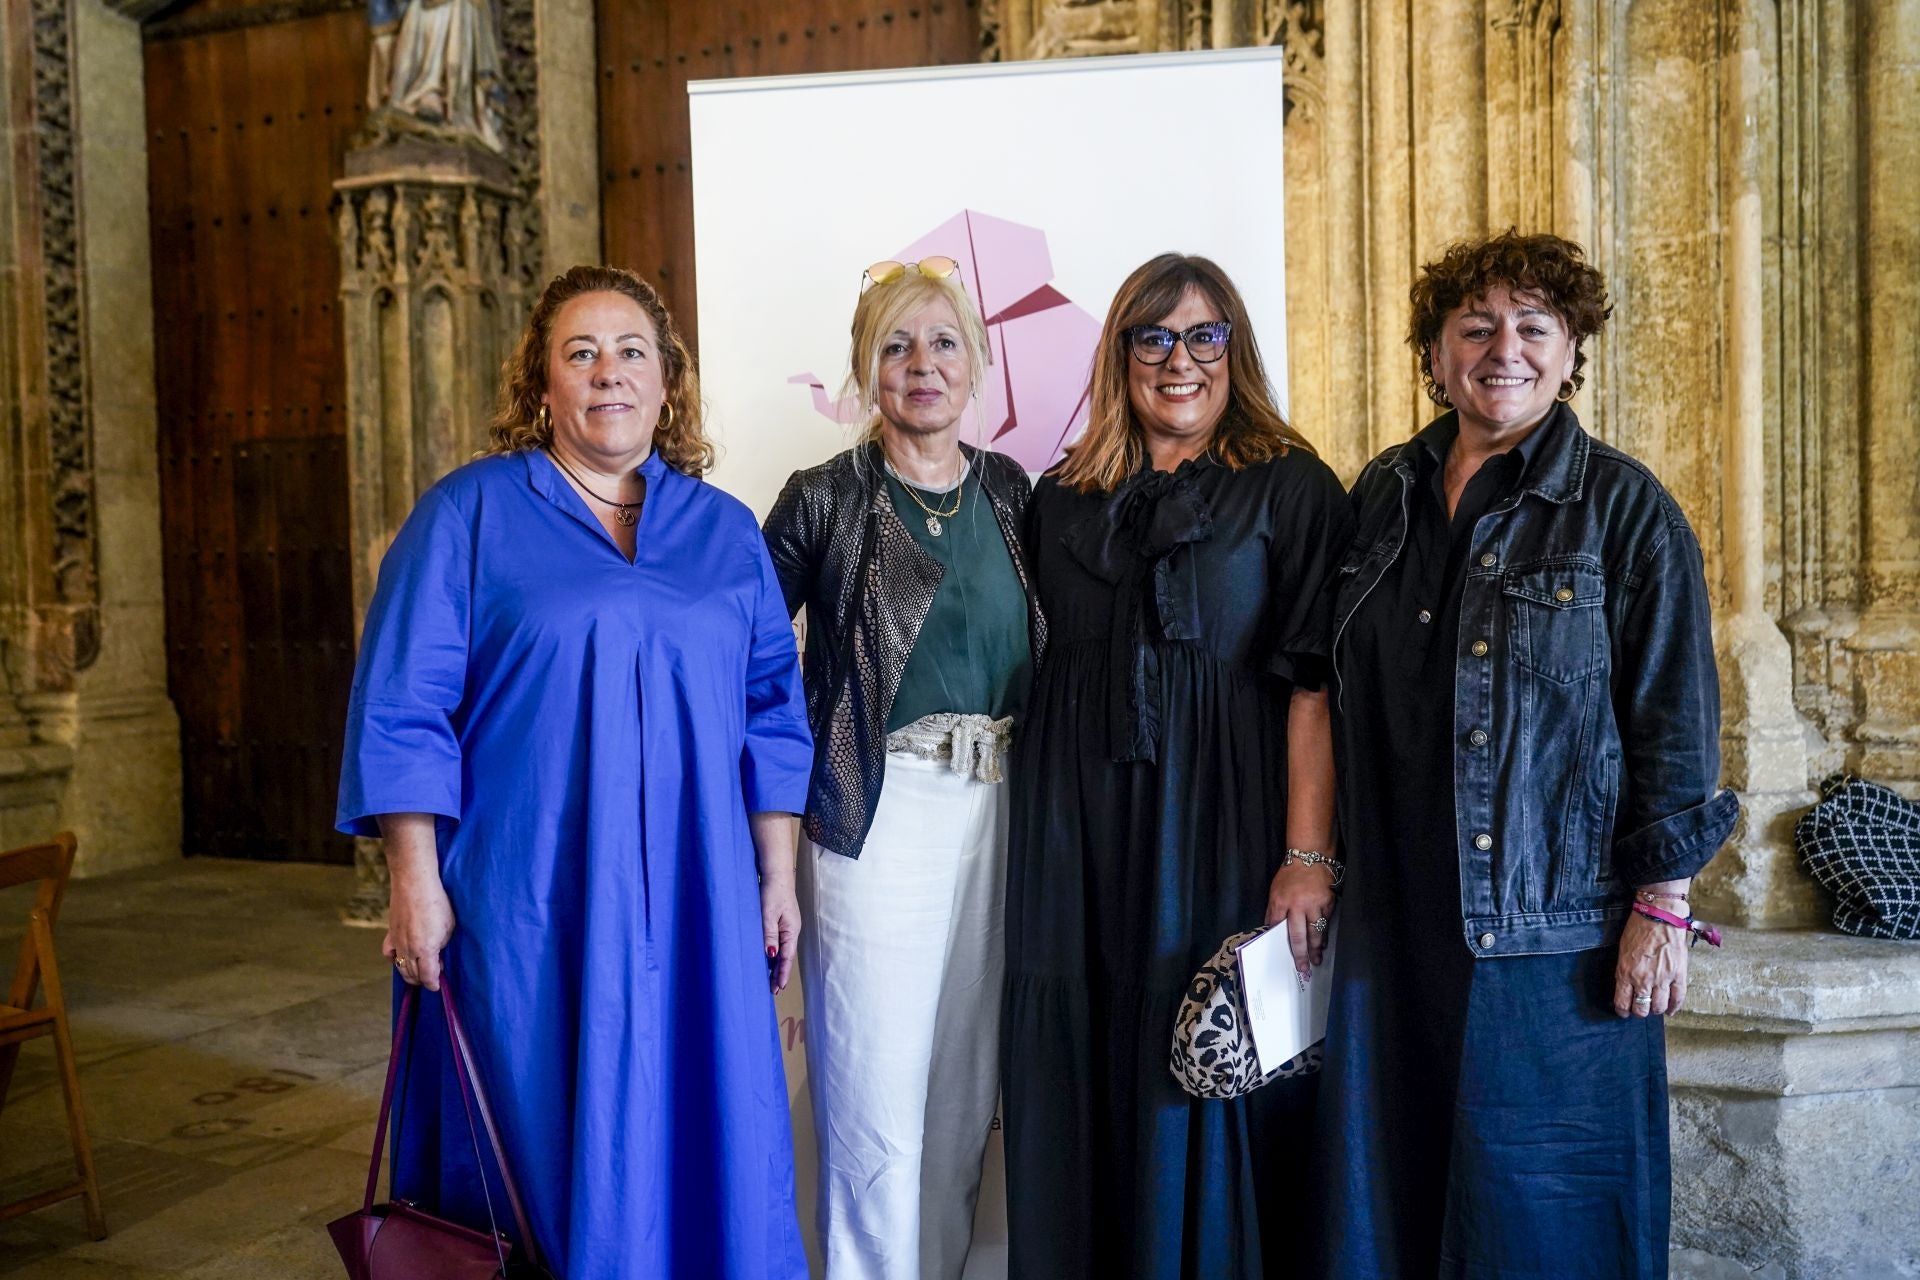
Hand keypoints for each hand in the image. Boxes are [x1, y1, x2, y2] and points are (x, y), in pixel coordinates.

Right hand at [383, 876, 454, 990]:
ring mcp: (397, 942)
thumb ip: (442, 944)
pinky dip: (395, 960)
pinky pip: (389, 954)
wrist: (414, 884)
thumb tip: (437, 954)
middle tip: (433, 974)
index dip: (433, 984)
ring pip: (401, 967)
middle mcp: (409, 950)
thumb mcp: (448, 926)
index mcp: (425, 950)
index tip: (438, 985)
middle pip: (413, 975)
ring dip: (411, 973)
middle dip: (423, 979)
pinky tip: (402, 957)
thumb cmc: (437, 903)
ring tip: (420, 970)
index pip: (428, 976)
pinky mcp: (390, 934)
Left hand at [761, 872, 800, 994]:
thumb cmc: (772, 891)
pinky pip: (778, 942)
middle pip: (786, 956)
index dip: (782, 973)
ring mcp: (787, 925)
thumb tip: (772, 955)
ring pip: (782, 950)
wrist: (776, 872)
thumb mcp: (768, 913)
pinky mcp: (781, 921)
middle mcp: (791, 930)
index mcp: (791, 930)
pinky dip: (775, 953)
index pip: (787, 957)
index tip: (778, 988)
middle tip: (773, 990)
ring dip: (777, 965)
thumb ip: (769, 934)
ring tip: (771, 980)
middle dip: (780, 973)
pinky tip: (769, 958)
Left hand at [1265, 862, 1335, 977]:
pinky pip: (1325, 922)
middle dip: (1300, 954)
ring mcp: (1315, 904)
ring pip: (1315, 932)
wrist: (1310, 857)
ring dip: (1316, 948)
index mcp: (1280, 901)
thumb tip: (1271, 930)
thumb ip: (1273, 911)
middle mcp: (1298, 905)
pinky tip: (1323, 944)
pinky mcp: (1328, 902)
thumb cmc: (1290, 875)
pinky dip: (1324, 934)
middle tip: (1303, 969)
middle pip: (1299, 935)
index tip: (1282, 958)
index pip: (1278, 927)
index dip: (1280, 944)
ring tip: (1316, 960)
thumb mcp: (1275, 890)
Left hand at [1612, 909, 1688, 1016]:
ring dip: (1655, 1010)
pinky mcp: (1679, 974)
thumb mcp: (1622, 952)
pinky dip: (1674, 1007)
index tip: (1624, 1011)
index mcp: (1626, 973)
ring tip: (1653, 1008)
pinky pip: (1678, 998)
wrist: (1659, 916)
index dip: (1623, 1011)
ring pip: (1659, 1007)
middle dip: (1639, 1012)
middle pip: (1641, 1008)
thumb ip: (1624, 971)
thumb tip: (1626, 987)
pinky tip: (1670, 1010)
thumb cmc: (1637, 929)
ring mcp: (1663, 978)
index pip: (1622, 1003)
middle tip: (1639, 1009)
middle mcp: (1644, 979)